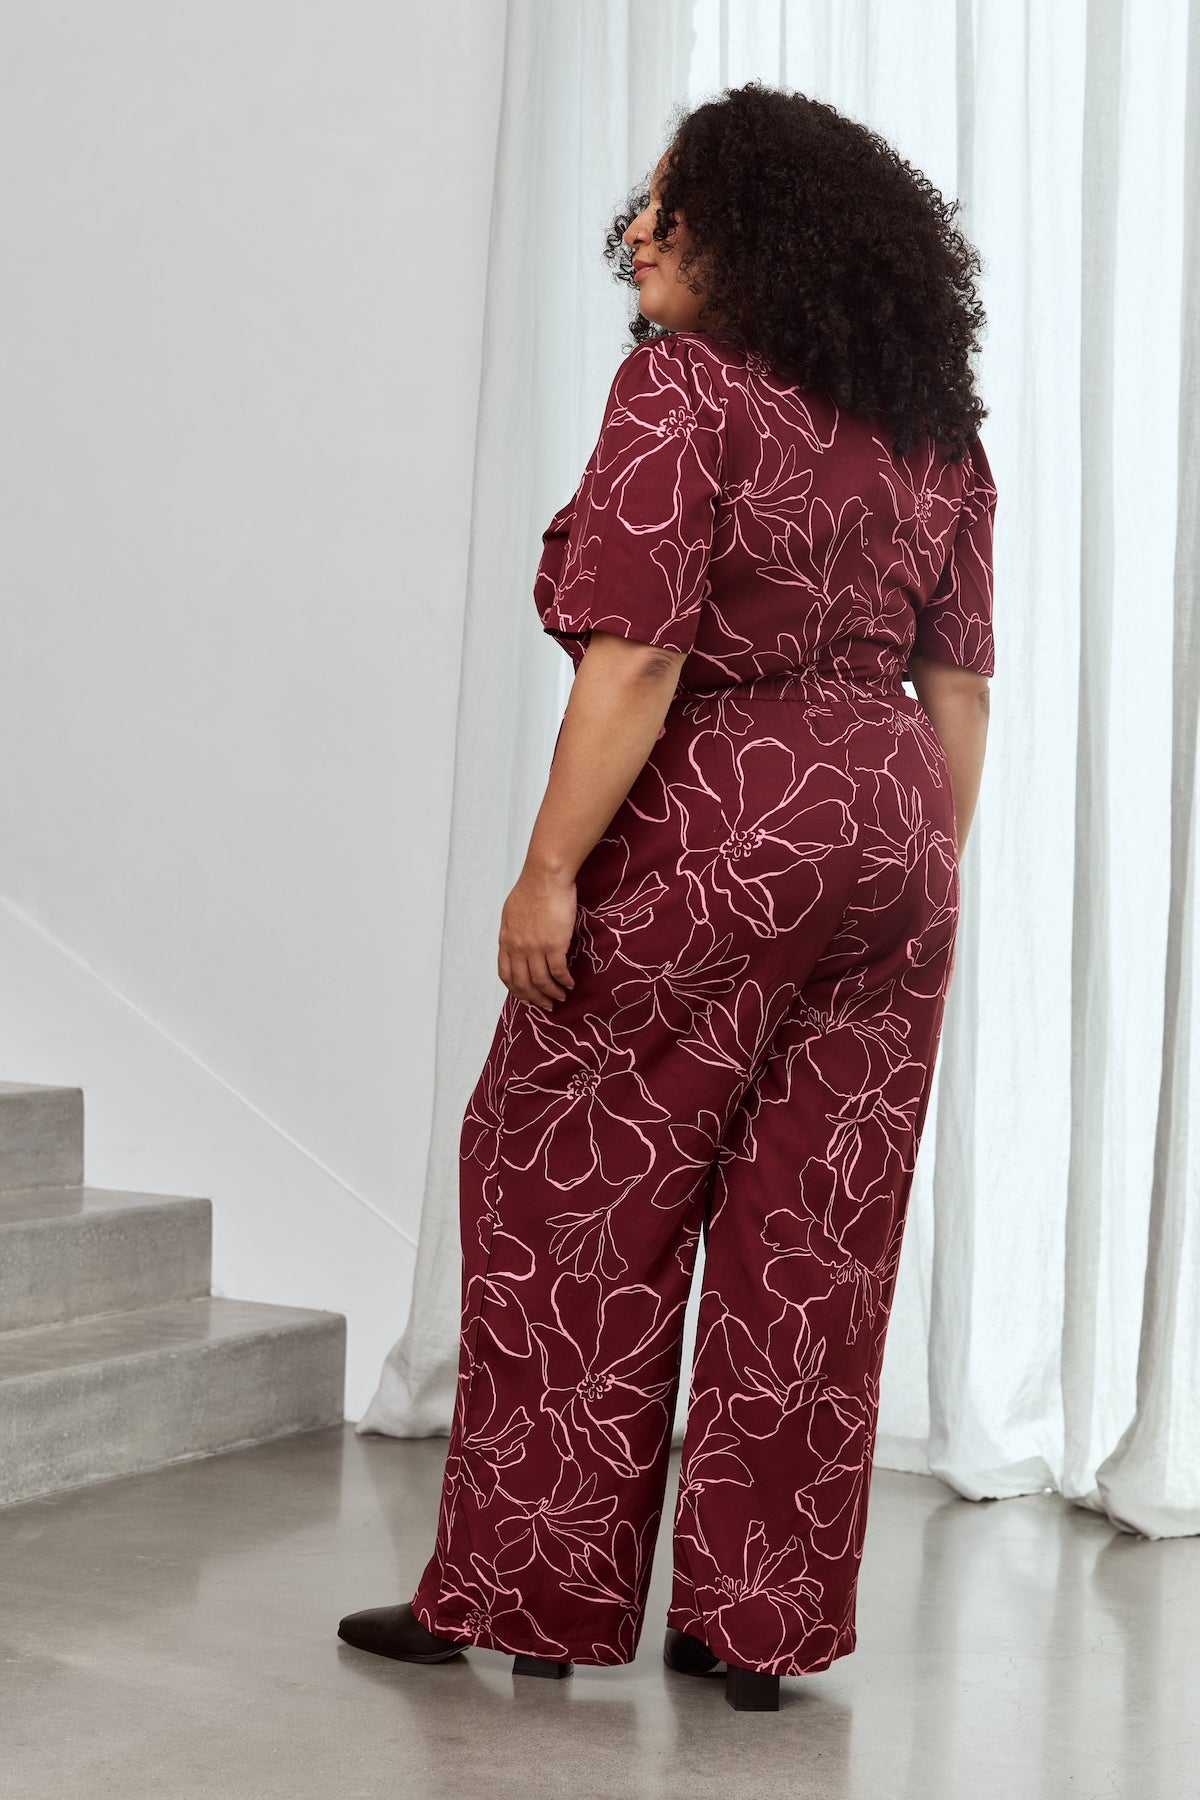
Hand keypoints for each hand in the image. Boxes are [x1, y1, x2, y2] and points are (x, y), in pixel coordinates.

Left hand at [498, 864, 577, 1011]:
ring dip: (551, 993)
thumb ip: (514, 931)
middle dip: (534, 998)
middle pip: (523, 983)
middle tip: (546, 1005)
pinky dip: (564, 981)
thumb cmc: (532, 887)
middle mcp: (518, 948)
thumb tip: (518, 943)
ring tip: (560, 997)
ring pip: (541, 982)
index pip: (506, 974)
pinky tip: (570, 983)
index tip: (526, 997)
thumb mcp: (512, 912)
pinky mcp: (554, 945)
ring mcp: (535, 948)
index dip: (516, 990)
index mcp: (506, 940)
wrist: (546, 876)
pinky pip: (558, 972)